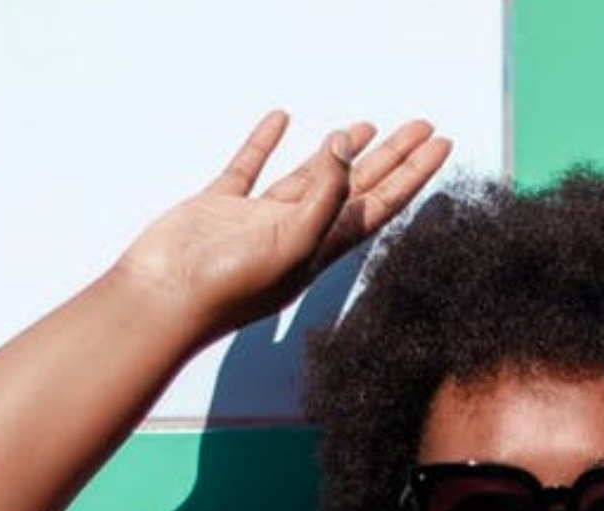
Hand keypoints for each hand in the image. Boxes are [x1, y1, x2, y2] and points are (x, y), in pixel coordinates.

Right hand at [118, 111, 450, 340]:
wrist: (163, 298)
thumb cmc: (229, 287)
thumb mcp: (296, 243)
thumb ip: (325, 196)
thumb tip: (346, 148)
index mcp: (322, 248)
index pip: (380, 204)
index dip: (413, 174)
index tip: (441, 145)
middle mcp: (297, 234)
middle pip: (356, 188)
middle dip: (390, 157)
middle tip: (421, 126)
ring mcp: (258, 220)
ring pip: (309, 176)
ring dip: (337, 152)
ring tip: (367, 125)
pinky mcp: (222, 206)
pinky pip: (251, 167)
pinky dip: (265, 143)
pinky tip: (281, 119)